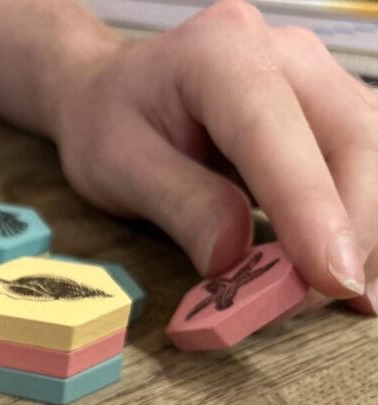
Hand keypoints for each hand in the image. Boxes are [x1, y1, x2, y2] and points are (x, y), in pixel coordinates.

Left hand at [53, 0, 377, 314]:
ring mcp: (312, 77)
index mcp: (217, 52)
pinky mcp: (324, 110)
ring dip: (363, 228)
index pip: (275, 130)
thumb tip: (234, 259)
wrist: (108, 91)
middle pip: (351, 136)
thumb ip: (180, 206)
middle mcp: (281, 53)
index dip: (310, 206)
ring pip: (368, 151)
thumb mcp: (118, 167)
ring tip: (343, 294)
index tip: (328, 277)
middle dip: (351, 227)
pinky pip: (361, 162)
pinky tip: (354, 272)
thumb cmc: (108, 123)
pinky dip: (359, 220)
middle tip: (320, 298)